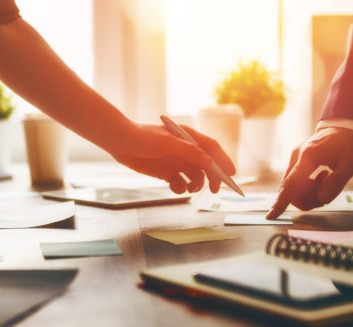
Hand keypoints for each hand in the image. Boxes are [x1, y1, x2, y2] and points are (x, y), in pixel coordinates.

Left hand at [108, 122, 235, 193]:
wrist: (120, 142)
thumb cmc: (143, 136)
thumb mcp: (166, 142)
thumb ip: (188, 152)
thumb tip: (208, 162)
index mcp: (189, 137)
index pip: (212, 148)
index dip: (223, 160)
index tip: (231, 174)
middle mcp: (186, 150)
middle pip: (207, 165)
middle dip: (213, 177)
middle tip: (214, 190)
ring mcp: (177, 162)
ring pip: (195, 176)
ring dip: (196, 184)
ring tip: (190, 189)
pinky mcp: (167, 172)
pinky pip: (180, 183)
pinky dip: (180, 187)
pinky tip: (174, 186)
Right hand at [266, 127, 352, 218]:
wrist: (347, 127)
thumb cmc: (352, 143)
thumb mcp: (352, 163)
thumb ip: (337, 182)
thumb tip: (322, 199)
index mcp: (309, 155)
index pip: (292, 183)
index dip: (281, 201)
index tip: (271, 216)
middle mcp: (296, 157)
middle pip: (291, 190)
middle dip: (309, 198)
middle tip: (330, 189)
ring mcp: (295, 160)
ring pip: (294, 189)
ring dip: (311, 193)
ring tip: (328, 179)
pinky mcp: (296, 163)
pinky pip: (297, 183)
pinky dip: (309, 188)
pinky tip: (322, 177)